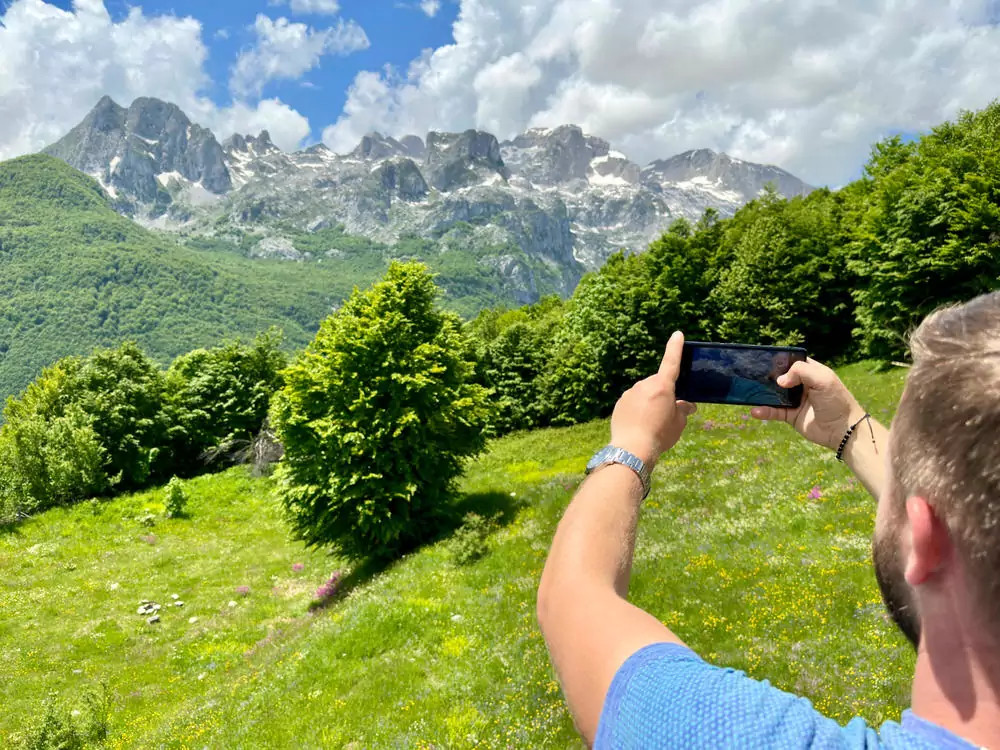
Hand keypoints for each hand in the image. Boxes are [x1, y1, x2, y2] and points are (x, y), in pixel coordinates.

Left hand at [610, 331, 696, 466]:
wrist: (632, 448)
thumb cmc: (660, 435)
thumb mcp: (678, 423)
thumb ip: (683, 410)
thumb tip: (687, 405)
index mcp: (662, 386)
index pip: (671, 362)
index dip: (675, 348)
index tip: (677, 334)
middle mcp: (644, 385)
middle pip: (658, 383)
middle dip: (663, 393)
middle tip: (666, 413)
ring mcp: (630, 393)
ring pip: (644, 393)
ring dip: (649, 402)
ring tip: (651, 422)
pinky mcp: (620, 403)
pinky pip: (633, 402)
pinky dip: (637, 409)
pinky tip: (639, 424)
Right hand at [750, 358, 864, 451]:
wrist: (843, 429)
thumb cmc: (837, 401)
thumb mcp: (822, 379)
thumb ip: (800, 372)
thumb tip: (779, 380)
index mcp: (811, 372)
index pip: (792, 362)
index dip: (780, 361)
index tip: (765, 361)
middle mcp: (802, 385)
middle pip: (780, 378)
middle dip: (767, 377)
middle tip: (752, 376)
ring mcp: (795, 401)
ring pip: (774, 395)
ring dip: (762, 394)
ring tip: (749, 392)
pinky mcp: (791, 416)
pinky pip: (774, 412)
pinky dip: (764, 412)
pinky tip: (755, 411)